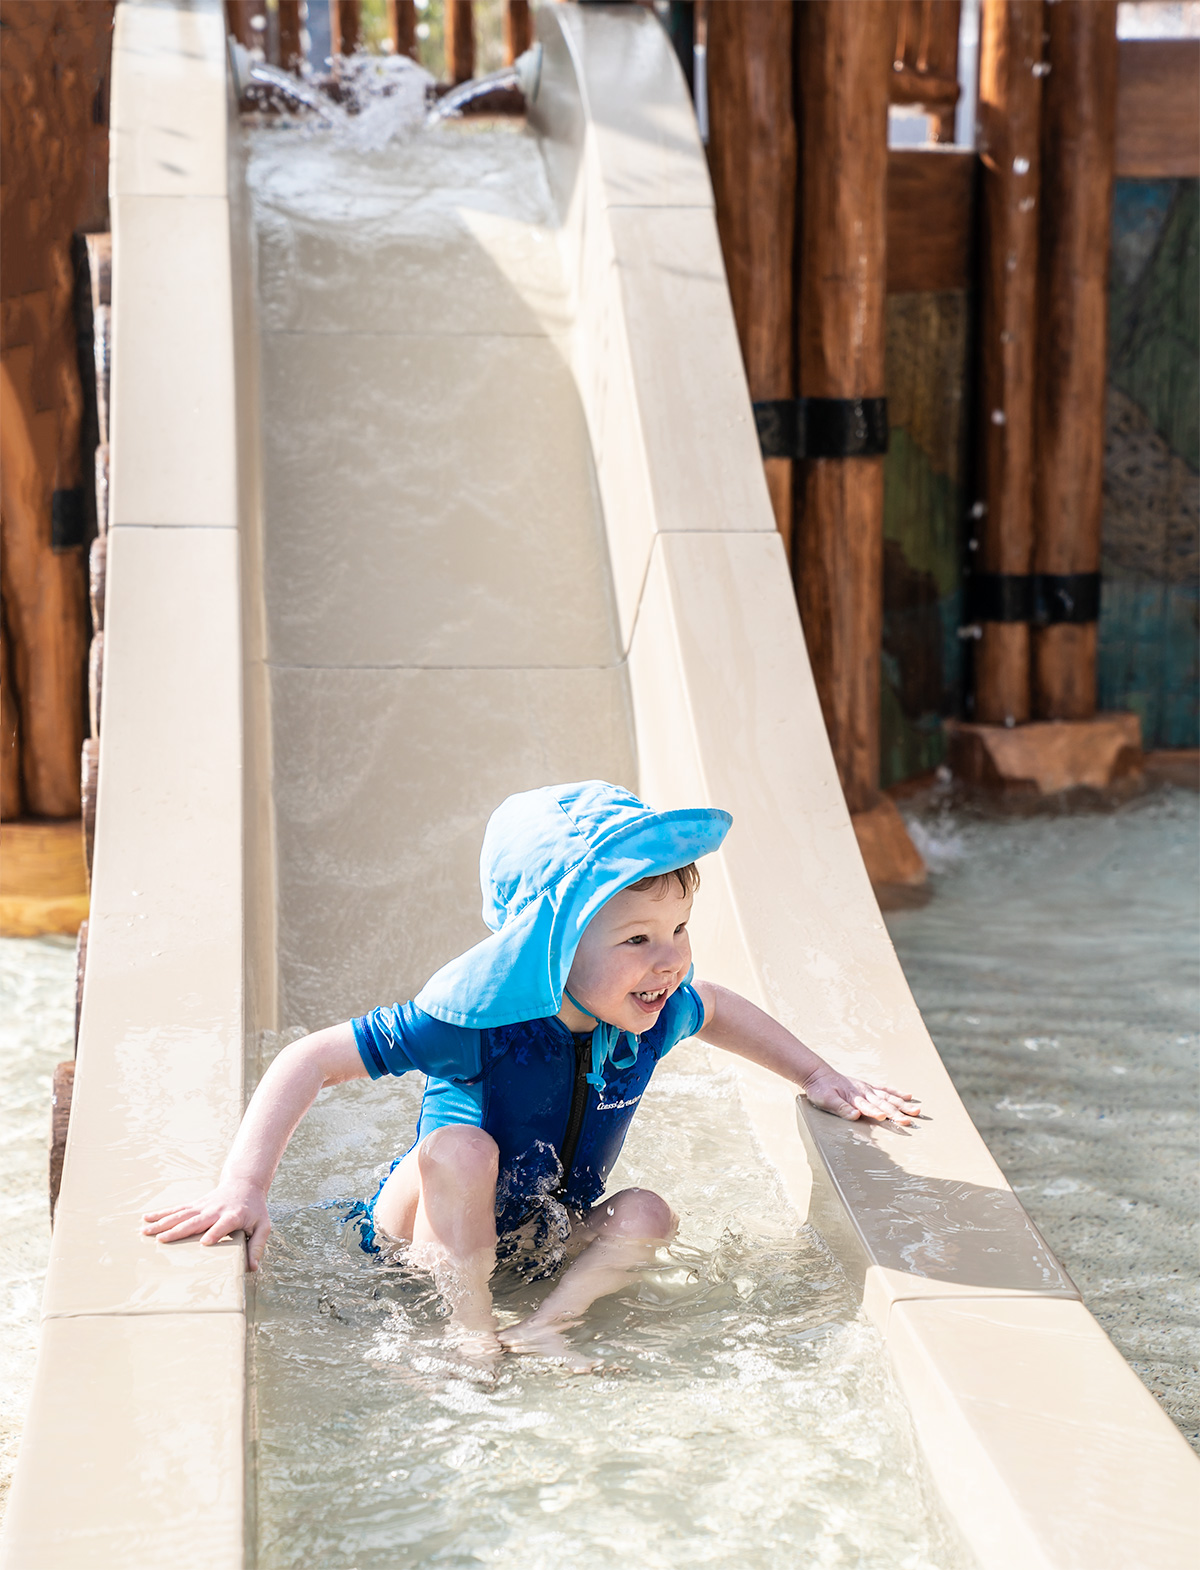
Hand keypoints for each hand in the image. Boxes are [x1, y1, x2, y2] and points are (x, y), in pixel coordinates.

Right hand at [142, 1180, 271, 1270]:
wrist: (245, 1184)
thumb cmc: (255, 1209)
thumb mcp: (263, 1226)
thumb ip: (258, 1246)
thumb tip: (252, 1268)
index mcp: (233, 1216)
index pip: (223, 1225)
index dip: (215, 1233)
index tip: (204, 1243)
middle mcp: (215, 1210)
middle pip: (195, 1221)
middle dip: (178, 1231)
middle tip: (161, 1240)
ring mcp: (203, 1207)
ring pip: (181, 1215)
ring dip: (163, 1223)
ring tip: (146, 1230)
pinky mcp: (196, 1205)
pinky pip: (177, 1209)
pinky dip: (161, 1213)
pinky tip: (146, 1218)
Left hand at [802, 1067, 919, 1124]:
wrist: (818, 1074)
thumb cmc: (821, 1089)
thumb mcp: (825, 1100)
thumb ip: (841, 1108)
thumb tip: (855, 1115)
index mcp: (853, 1097)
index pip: (867, 1107)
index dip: (876, 1113)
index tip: (885, 1118)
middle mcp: (863, 1092)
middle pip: (883, 1104)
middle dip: (897, 1112)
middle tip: (910, 1120)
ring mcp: (867, 1089)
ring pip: (888, 1097)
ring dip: (902, 1104)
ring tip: (916, 1110)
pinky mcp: (868, 1087)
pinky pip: (885, 1089)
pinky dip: (896, 1093)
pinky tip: (907, 1096)